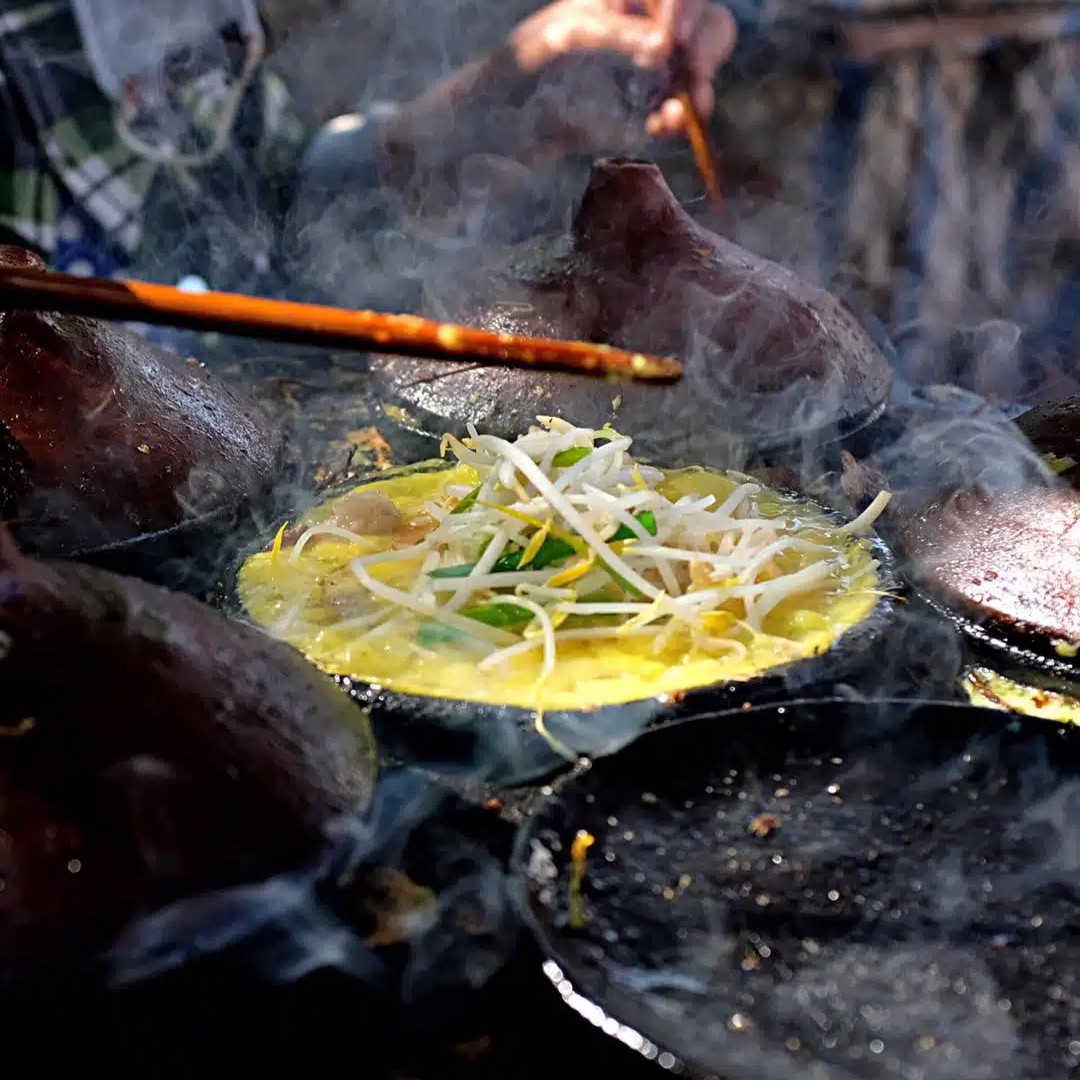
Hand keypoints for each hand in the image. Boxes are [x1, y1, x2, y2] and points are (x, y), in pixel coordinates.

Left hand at [510, 0, 736, 137]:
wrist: (521, 107)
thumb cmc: (540, 51)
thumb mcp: (574, 33)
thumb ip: (619, 36)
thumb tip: (664, 48)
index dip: (687, 10)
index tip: (672, 38)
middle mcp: (660, 28)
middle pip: (710, 27)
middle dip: (705, 48)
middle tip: (693, 71)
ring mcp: (662, 69)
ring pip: (701, 72)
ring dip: (698, 90)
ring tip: (677, 111)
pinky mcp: (655, 108)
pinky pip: (682, 113)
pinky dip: (679, 122)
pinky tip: (663, 126)